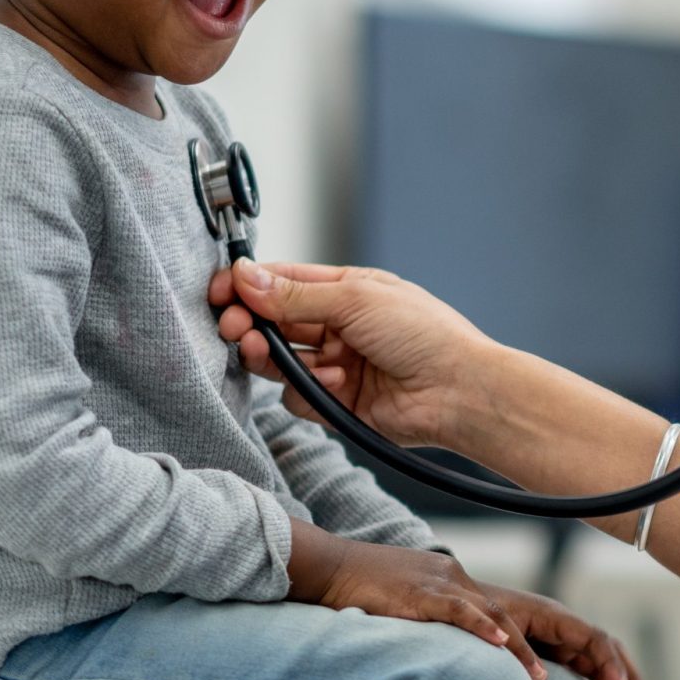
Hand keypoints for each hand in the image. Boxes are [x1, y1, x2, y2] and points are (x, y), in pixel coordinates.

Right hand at [209, 260, 496, 451]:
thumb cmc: (425, 334)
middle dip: (251, 323)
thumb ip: (294, 295)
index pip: (283, 283)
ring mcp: (337, 366)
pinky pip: (299, 398)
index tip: (220, 292)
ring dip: (270, 356)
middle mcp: (339, 327)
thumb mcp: (355, 299)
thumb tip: (246, 276)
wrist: (458, 391)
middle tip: (234, 327)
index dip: (249, 286)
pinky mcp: (338, 404)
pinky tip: (337, 382)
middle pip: (275, 323)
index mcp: (346, 291)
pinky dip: (308, 390)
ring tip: (266, 352)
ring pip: (281, 361)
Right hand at [286, 522, 548, 679]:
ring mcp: (436, 583)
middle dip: (527, 648)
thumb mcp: (402, 600)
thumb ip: (424, 618)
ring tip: (537, 677)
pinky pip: (458, 610)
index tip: (531, 667)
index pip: (491, 609)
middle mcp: (450, 576)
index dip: (515, 639)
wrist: (329, 566)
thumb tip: (436, 650)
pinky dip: (482, 627)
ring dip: (517, 647)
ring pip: (489, 614)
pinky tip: (500, 642)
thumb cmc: (358, 587)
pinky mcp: (419, 593)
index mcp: (447, 578)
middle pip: (500, 613)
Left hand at [478, 582, 653, 679]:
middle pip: (608, 651)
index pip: (595, 640)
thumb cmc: (480, 613)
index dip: (610, 665)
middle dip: (628, 679)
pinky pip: (586, 670)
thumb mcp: (500, 629)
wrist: (463, 604)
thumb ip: (521, 652)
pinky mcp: (554, 653)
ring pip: (601, 663)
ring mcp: (561, 640)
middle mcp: (565, 627)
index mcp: (555, 617)